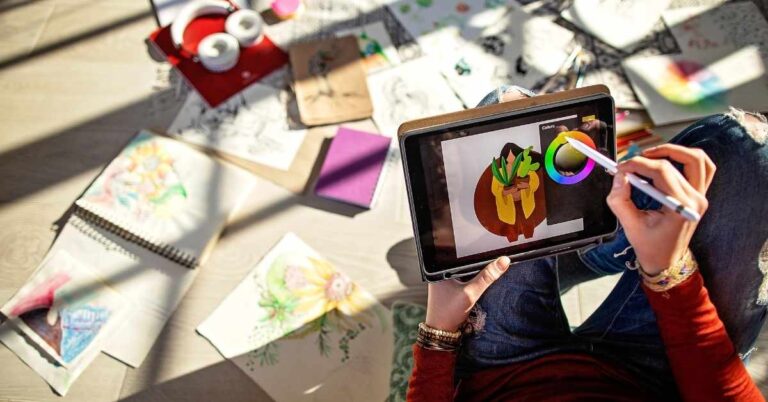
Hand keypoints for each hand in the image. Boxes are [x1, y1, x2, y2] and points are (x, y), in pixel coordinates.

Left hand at [425, 256, 510, 330]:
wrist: (441, 332)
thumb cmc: (450, 312)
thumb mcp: (471, 293)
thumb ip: (487, 277)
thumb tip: (504, 261)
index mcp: (439, 267)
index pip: (460, 252)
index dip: (476, 249)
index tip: (491, 246)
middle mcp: (440, 270)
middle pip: (462, 260)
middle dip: (477, 260)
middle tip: (494, 255)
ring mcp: (443, 279)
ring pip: (463, 268)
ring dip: (474, 268)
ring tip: (489, 263)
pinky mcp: (448, 286)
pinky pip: (462, 276)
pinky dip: (471, 276)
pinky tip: (480, 277)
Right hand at [607, 144, 715, 275]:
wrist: (666, 260)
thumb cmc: (650, 246)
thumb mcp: (630, 225)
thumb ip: (620, 199)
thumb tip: (619, 175)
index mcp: (681, 208)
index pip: (661, 172)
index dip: (638, 164)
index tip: (620, 167)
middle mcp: (696, 200)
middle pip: (676, 163)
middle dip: (649, 157)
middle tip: (631, 162)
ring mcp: (701, 196)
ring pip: (695, 159)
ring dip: (672, 151)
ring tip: (650, 156)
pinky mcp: (699, 193)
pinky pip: (702, 166)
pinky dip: (685, 158)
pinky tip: (668, 160)